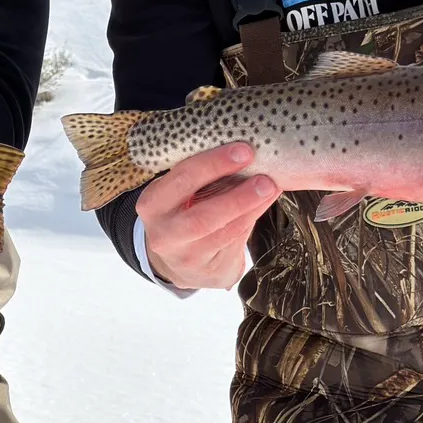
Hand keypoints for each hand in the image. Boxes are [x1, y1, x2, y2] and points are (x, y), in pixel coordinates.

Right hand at [137, 143, 279, 290]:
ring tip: (270, 189)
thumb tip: (242, 153)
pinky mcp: (206, 271)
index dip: (214, 164)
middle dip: (237, 196)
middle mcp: (163, 233)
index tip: (243, 151)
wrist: (177, 260)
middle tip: (264, 179)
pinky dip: (250, 220)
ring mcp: (184, 256)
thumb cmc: (182, 213)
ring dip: (251, 209)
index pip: (182, 179)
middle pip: (201, 216)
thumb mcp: (178, 193)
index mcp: (152, 204)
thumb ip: (201, 177)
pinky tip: (262, 204)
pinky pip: (233, 243)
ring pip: (222, 232)